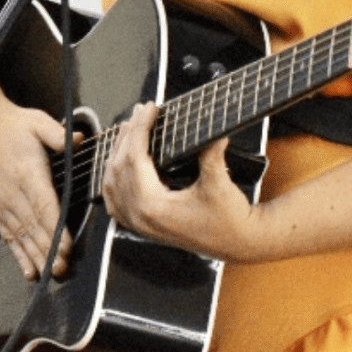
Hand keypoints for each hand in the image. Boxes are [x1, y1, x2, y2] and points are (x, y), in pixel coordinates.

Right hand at [0, 96, 80, 280]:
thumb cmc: (13, 128)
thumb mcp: (37, 122)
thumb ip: (57, 134)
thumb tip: (78, 140)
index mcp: (27, 172)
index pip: (44, 205)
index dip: (56, 228)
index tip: (66, 246)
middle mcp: (14, 193)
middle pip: (34, 226)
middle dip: (49, 250)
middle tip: (63, 268)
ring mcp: (3, 205)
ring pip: (23, 236)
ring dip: (37, 257)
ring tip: (50, 274)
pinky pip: (10, 237)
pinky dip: (20, 256)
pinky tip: (30, 271)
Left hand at [101, 102, 261, 260]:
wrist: (238, 244)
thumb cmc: (230, 218)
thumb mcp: (219, 183)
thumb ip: (210, 154)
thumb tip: (209, 129)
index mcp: (153, 207)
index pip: (134, 159)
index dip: (140, 128)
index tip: (150, 108)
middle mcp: (140, 218)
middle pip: (120, 167)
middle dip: (129, 135)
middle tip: (141, 111)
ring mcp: (138, 225)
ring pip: (112, 182)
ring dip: (117, 153)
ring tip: (129, 129)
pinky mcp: (143, 226)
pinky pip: (115, 200)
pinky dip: (114, 177)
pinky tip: (119, 163)